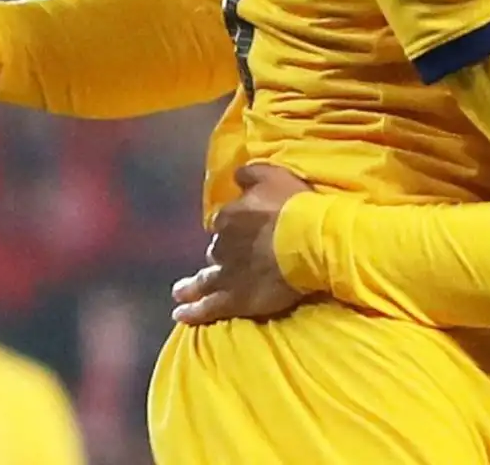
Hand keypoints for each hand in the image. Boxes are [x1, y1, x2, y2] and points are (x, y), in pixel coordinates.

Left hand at [171, 164, 313, 324]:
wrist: (309, 240)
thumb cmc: (294, 206)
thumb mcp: (272, 175)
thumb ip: (249, 174)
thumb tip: (237, 176)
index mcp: (229, 217)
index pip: (224, 223)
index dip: (233, 228)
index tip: (241, 231)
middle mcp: (221, 245)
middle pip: (217, 251)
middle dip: (220, 256)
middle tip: (220, 263)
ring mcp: (225, 275)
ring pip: (203, 281)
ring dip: (191, 286)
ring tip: (180, 292)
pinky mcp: (234, 299)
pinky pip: (207, 308)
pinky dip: (192, 312)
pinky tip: (180, 315)